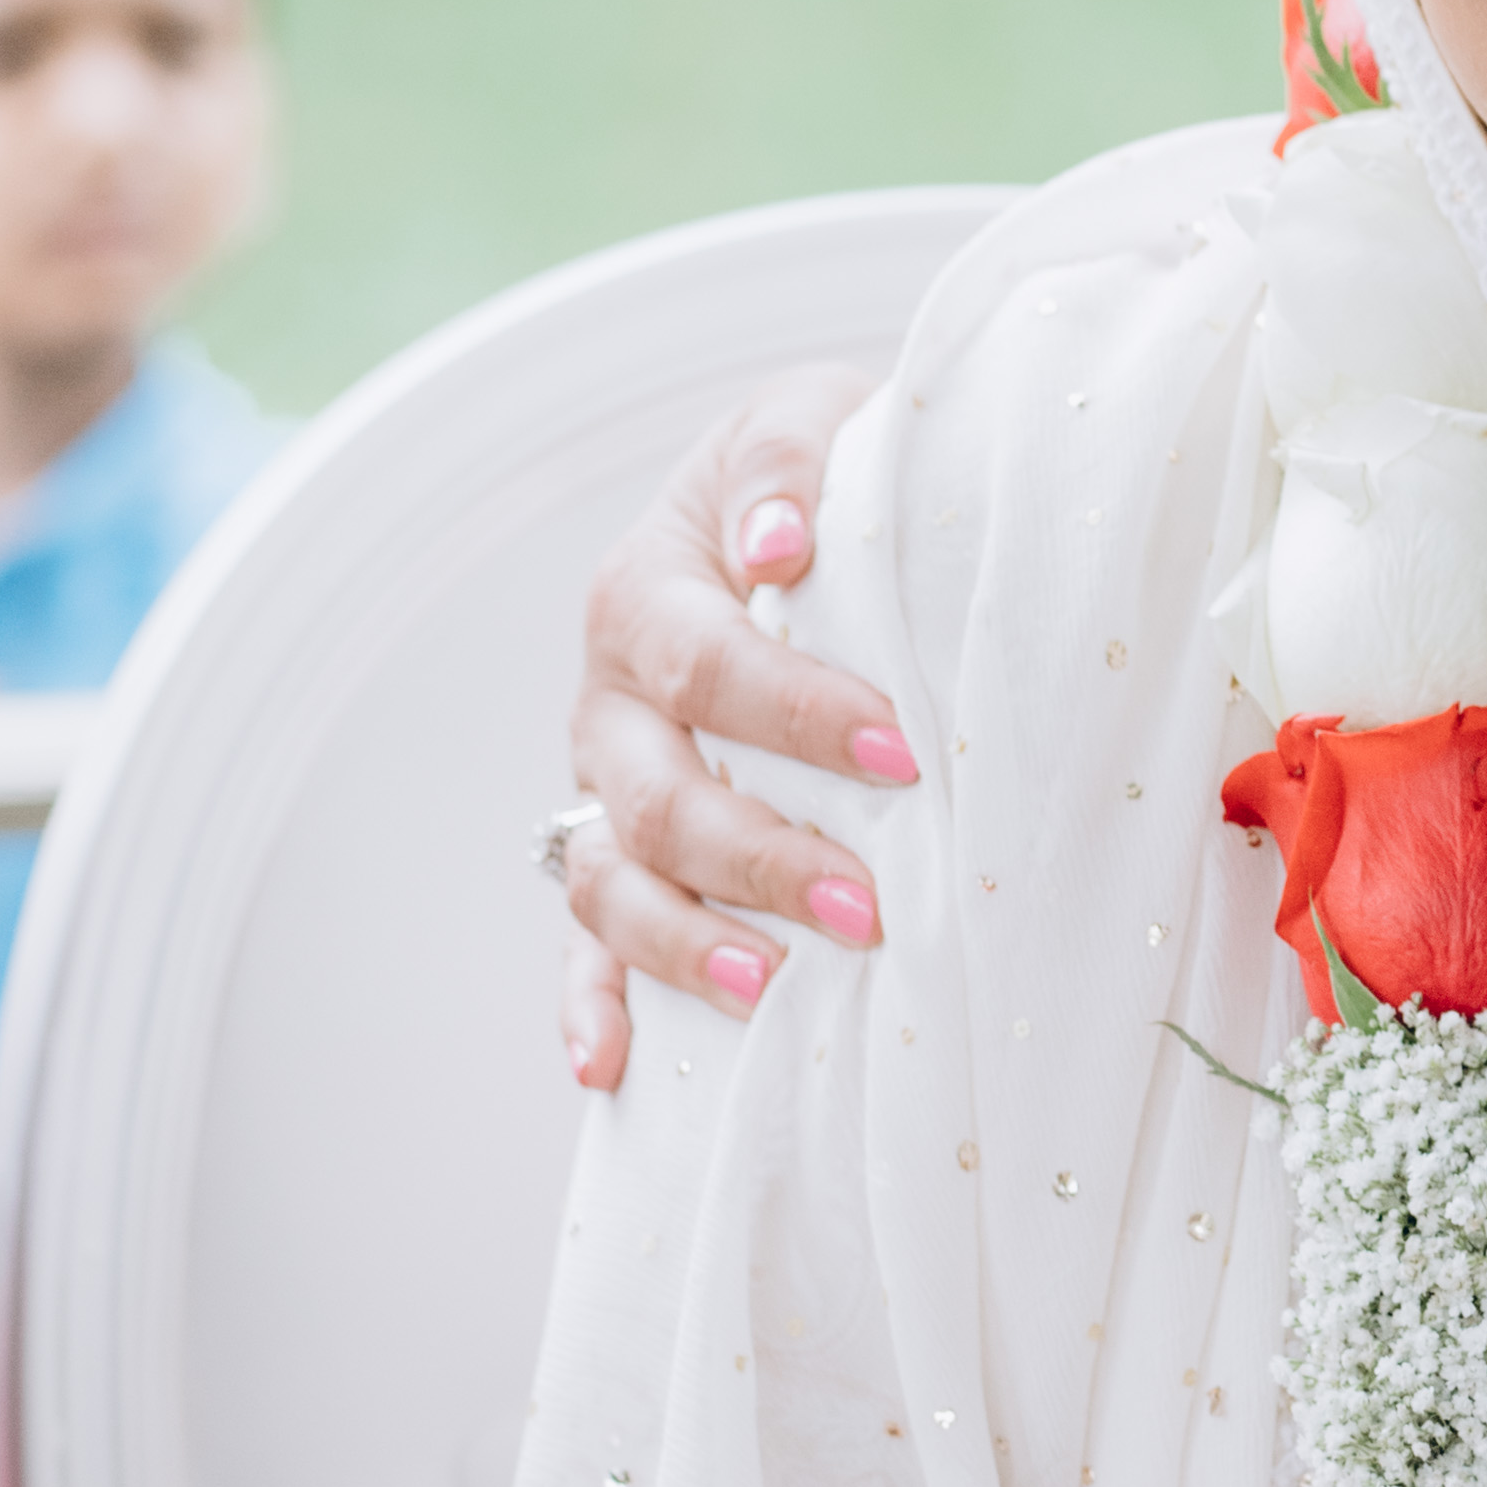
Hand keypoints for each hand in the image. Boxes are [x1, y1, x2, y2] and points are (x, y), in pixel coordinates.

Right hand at [557, 369, 899, 1087]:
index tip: (903, 754)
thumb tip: (782, 543)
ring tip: (770, 984)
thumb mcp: (807, 419)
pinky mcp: (615, 853)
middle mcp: (609, 702)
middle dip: (762, 857)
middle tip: (872, 903)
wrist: (789, 507)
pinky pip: (583, 945)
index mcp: (644, 595)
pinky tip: (608, 1067)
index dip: (800, 715)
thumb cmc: (818, 475)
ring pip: (612, 884)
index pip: (709, 667)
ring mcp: (603, 788)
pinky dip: (589, 1007)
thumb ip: (789, 461)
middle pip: (659, 798)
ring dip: (684, 943)